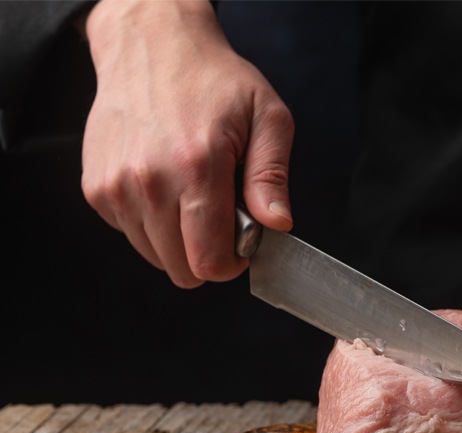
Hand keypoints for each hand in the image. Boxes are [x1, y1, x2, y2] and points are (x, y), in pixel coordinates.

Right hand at [80, 0, 293, 286]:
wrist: (152, 45)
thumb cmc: (215, 81)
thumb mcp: (268, 118)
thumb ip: (272, 177)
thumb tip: (277, 225)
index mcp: (196, 168)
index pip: (209, 261)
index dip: (233, 264)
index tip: (243, 243)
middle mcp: (148, 182)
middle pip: (182, 269)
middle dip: (209, 254)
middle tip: (222, 215)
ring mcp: (116, 187)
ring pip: (155, 257)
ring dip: (179, 240)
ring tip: (193, 195)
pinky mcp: (95, 189)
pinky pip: (131, 235)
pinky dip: (152, 224)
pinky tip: (166, 186)